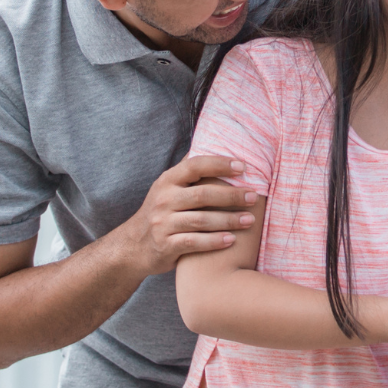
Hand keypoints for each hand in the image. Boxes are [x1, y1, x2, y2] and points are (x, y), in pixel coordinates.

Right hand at [117, 155, 256, 275]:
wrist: (133, 246)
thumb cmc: (160, 212)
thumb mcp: (167, 187)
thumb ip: (187, 169)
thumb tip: (209, 141)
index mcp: (168, 181)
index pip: (195, 166)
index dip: (219, 164)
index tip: (243, 167)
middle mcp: (164, 199)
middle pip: (203, 195)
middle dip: (231, 196)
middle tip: (253, 197)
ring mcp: (163, 223)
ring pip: (201, 221)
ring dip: (229, 220)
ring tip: (250, 220)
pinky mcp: (166, 246)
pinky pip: (194, 243)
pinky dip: (214, 242)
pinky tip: (232, 240)